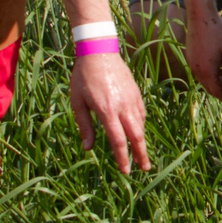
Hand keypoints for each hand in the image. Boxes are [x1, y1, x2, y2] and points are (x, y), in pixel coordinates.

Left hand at [69, 50, 150, 172]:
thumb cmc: (83, 77)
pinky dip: (140, 125)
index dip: (122, 158)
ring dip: (141, 141)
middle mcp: (122, 106)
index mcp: (107, 110)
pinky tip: (137, 131)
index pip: (118, 140)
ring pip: (141, 125)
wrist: (99, 51)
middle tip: (144, 169)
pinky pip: (142, 113)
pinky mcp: (136, 93)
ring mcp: (132, 99)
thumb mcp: (78, 102)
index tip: (125, 170)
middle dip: (141, 154)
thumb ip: (85, 126)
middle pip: (136, 136)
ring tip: (140, 154)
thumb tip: (88, 148)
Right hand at [183, 11, 221, 106]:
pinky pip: (203, 72)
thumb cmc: (217, 31)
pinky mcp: (192, 57)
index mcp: (206, 71)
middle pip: (212, 88)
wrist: (200, 14)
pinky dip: (214, 74)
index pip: (218, 93)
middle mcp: (196, 70)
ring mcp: (192, 64)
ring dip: (221, 83)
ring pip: (208, 80)